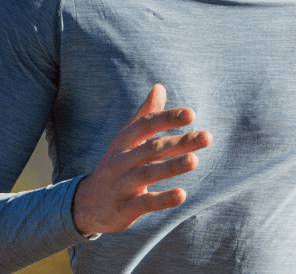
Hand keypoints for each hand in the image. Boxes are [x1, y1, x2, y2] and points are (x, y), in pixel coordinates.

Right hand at [72, 84, 212, 234]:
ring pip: (147, 173)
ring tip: (195, 160)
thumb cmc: (116, 166)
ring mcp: (122, 184)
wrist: (88, 205)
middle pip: (152, 148)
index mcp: (123, 141)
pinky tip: (182, 195)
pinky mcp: (125, 208)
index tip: (191, 114)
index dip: (167, 118)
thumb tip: (159, 87)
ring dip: (172, 166)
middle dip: (180, 142)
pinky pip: (145, 202)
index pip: (145, 125)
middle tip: (207, 137)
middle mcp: (120, 160)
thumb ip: (144, 115)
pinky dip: (163, 198)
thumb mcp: (126, 140)